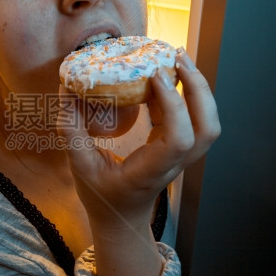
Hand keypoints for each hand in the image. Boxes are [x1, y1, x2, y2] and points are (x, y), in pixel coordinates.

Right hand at [59, 48, 220, 275]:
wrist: (122, 219)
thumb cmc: (102, 196)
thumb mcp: (79, 166)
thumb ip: (71, 129)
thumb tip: (66, 88)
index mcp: (151, 171)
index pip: (178, 140)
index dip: (173, 105)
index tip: (155, 77)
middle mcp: (174, 163)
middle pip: (207, 128)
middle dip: (198, 89)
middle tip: (176, 57)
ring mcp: (182, 156)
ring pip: (208, 122)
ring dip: (199, 89)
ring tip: (179, 59)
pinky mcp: (179, 146)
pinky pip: (194, 118)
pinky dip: (187, 93)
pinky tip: (168, 74)